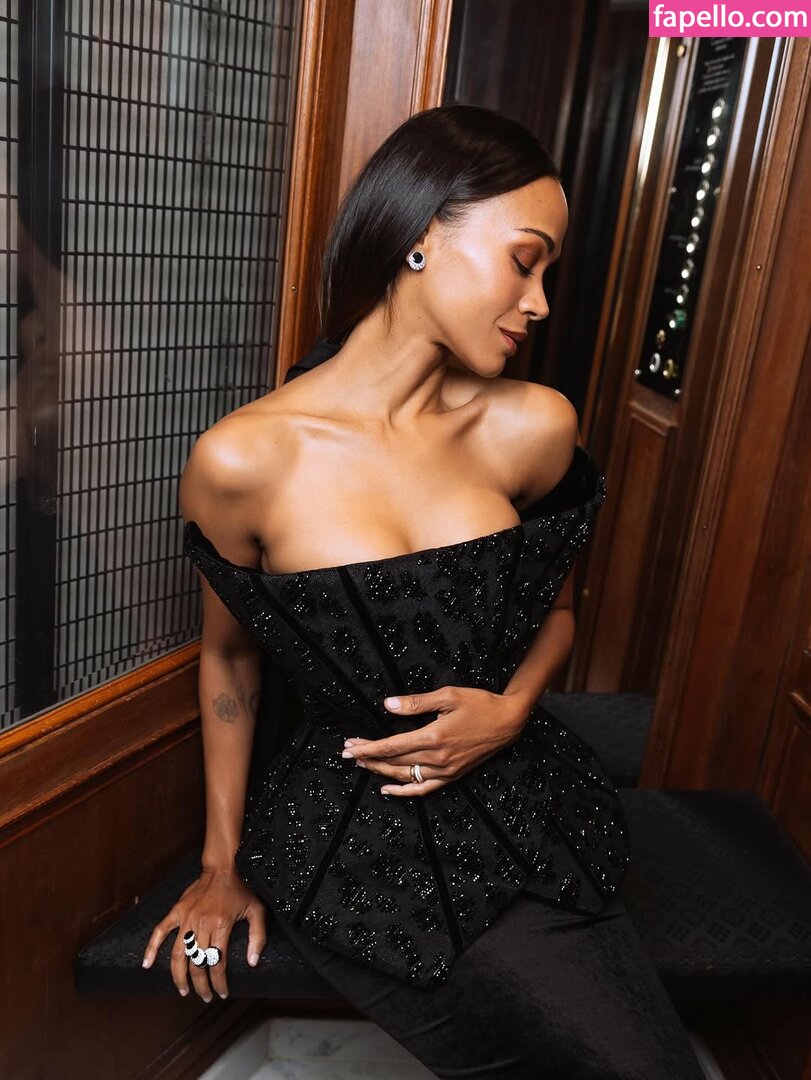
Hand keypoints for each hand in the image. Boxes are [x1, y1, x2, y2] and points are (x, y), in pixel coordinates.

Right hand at [141, 867, 266, 1001]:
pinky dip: (151, 948)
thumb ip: (258, 937)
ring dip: (179, 976)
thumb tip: (253, 963)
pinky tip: (147, 964)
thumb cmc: (241, 888)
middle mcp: (201, 924)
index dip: (219, 982)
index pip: (217, 963)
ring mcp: (186, 918)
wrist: (224, 866)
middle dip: (201, 985)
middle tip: (205, 996)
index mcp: (221, 925)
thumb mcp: (257, 910)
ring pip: (178, 954)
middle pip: (197, 964)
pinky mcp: (177, 911)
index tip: (222, 993)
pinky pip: (160, 931)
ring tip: (183, 990)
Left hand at [341, 685, 528, 795]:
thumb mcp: (447, 696)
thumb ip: (416, 703)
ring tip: (363, 764)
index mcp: (434, 736)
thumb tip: (388, 705)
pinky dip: (404, 792)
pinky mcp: (453, 776)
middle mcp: (438, 758)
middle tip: (349, 751)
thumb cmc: (479, 704)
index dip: (368, 748)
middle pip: (394, 761)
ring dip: (381, 772)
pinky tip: (388, 788)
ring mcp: (446, 770)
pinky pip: (424, 789)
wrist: (508, 721)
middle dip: (369, 757)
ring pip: (405, 776)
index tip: (349, 747)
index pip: (391, 746)